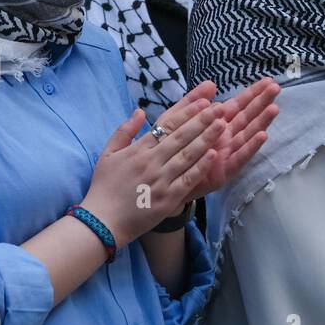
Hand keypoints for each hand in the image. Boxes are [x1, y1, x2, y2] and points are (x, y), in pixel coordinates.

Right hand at [82, 83, 226, 243]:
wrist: (102, 222)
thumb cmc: (103, 187)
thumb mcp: (107, 154)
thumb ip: (124, 131)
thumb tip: (139, 111)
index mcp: (138, 150)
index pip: (166, 126)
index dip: (187, 113)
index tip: (203, 102)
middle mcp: (151, 162)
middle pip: (181, 137)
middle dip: (202, 120)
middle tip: (219, 108)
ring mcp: (161, 181)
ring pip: (188, 155)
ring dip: (206, 139)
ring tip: (222, 125)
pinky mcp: (168, 199)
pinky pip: (188, 179)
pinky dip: (201, 167)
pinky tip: (214, 155)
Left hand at [179, 76, 279, 201]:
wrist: (163, 179)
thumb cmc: (172, 148)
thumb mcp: (177, 119)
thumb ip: (193, 101)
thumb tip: (212, 83)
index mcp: (216, 123)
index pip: (238, 105)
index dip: (252, 93)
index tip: (268, 80)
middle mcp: (226, 137)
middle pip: (248, 116)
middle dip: (262, 102)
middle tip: (277, 88)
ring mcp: (227, 153)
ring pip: (248, 134)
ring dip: (261, 121)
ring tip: (274, 108)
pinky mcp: (225, 170)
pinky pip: (240, 157)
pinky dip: (251, 146)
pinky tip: (262, 135)